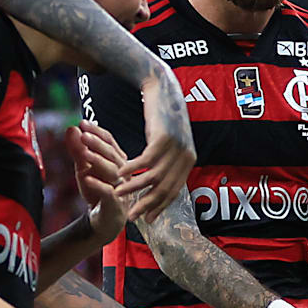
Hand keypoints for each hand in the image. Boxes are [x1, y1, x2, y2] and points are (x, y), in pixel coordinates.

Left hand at [71, 122, 130, 237]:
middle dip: (98, 144)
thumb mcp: (84, 168)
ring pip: (113, 171)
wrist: (103, 219)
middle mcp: (123, 172)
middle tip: (84, 135)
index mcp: (117, 160)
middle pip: (112, 154)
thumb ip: (78, 150)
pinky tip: (86, 178)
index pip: (110, 141)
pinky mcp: (116, 203)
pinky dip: (98, 185)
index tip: (83, 123)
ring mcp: (122, 187)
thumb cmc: (97, 191)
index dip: (97, 131)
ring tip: (85, 154)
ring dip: (98, 161)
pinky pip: (109, 192)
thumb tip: (72, 128)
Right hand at [116, 67, 195, 221]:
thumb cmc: (162, 115)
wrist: (163, 88)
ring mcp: (175, 147)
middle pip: (165, 188)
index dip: (160, 206)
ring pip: (154, 176)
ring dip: (135, 188)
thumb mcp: (168, 141)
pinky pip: (146, 160)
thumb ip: (166, 160)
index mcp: (189, 160)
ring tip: (119, 194)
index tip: (147, 219)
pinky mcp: (163, 137)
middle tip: (132, 217)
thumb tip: (158, 178)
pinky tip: (120, 174)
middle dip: (147, 204)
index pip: (174, 191)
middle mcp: (185, 156)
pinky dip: (132, 169)